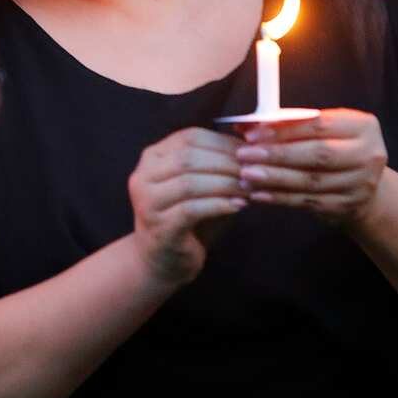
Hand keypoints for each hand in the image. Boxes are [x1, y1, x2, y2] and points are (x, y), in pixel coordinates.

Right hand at [127, 127, 246, 284]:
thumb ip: (218, 166)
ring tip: (249, 189)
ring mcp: (147, 202)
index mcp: (153, 157)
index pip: (190, 137)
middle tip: (255, 171)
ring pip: (189, 182)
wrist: (163, 260)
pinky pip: (192, 210)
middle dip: (226, 163)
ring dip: (225, 184)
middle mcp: (143, 176)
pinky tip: (239, 207)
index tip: (252, 152)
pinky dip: (219, 205)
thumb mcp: (202, 185)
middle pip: (188, 157)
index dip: (223, 142)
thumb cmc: (188, 219)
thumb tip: (253, 150)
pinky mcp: (159, 227)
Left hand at [234, 110, 387, 228]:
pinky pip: (308, 202)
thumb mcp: (320, 130)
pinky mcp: (348, 206)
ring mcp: (361, 184)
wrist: (360, 184)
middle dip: (277, 154)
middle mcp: (369, 154)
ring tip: (246, 175)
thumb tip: (246, 124)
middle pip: (318, 154)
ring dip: (274, 178)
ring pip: (311, 181)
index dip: (283, 129)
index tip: (251, 133)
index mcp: (363, 126)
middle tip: (244, 155)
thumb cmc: (331, 148)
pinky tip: (258, 194)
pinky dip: (280, 198)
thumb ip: (289, 124)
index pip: (319, 125)